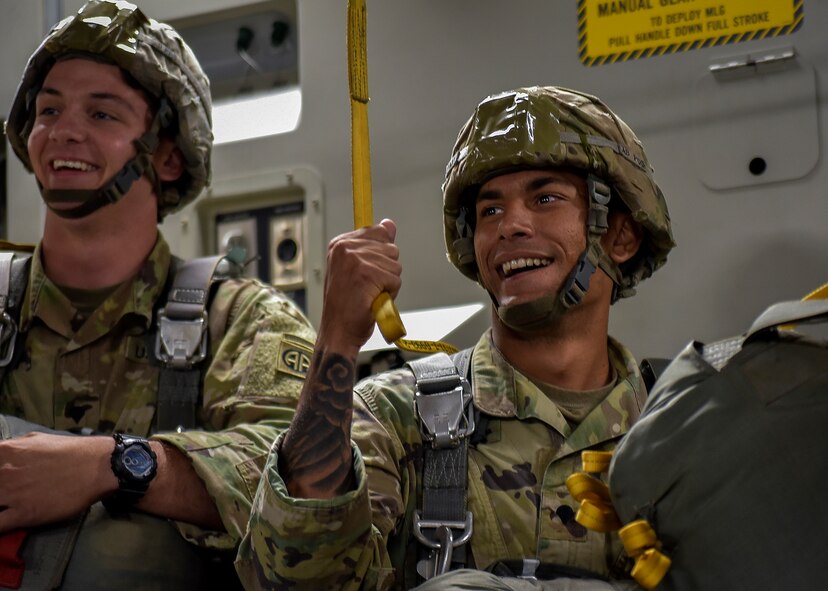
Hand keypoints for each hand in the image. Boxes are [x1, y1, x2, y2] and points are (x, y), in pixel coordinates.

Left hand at [0, 433, 115, 530]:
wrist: (97, 467)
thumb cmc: (70, 450)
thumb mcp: (37, 440)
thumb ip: (14, 448)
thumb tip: (4, 455)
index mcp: (5, 451)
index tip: (2, 480)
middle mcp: (2, 473)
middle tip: (7, 493)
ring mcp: (10, 495)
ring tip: (8, 505)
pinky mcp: (22, 515)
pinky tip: (5, 522)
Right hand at [318, 219, 400, 354]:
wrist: (337, 332)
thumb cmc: (346, 306)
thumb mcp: (358, 269)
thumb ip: (374, 246)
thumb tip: (389, 224)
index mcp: (339, 244)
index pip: (378, 232)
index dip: (380, 256)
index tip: (366, 273)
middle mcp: (345, 247)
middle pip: (390, 248)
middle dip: (385, 271)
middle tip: (367, 287)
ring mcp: (355, 259)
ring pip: (394, 264)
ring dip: (388, 283)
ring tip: (369, 294)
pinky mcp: (367, 273)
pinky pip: (395, 279)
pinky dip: (389, 293)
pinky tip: (372, 299)